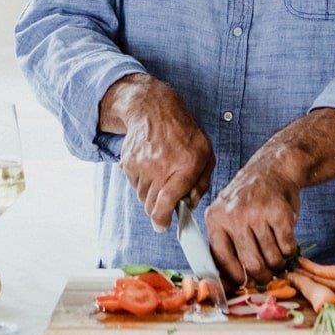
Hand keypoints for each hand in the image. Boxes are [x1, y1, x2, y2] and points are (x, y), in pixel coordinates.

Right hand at [104, 76, 214, 232]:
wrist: (154, 109)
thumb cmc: (185, 133)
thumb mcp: (206, 153)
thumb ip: (202, 182)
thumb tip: (190, 205)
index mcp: (187, 164)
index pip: (167, 203)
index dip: (162, 220)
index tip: (163, 226)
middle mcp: (163, 165)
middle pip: (151, 206)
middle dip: (159, 209)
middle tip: (166, 199)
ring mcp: (142, 164)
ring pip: (142, 197)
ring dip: (151, 194)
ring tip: (161, 174)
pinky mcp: (128, 163)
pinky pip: (133, 185)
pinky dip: (142, 182)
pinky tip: (151, 165)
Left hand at [205, 155, 300, 285]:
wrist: (274, 167)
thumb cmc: (249, 199)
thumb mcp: (227, 214)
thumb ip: (224, 244)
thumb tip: (226, 284)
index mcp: (215, 219)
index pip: (222, 260)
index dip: (235, 278)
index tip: (244, 282)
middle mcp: (234, 216)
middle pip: (251, 264)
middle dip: (263, 276)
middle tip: (268, 275)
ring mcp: (257, 213)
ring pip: (271, 258)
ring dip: (278, 263)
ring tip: (278, 256)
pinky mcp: (279, 212)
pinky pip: (287, 246)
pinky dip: (289, 250)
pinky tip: (286, 241)